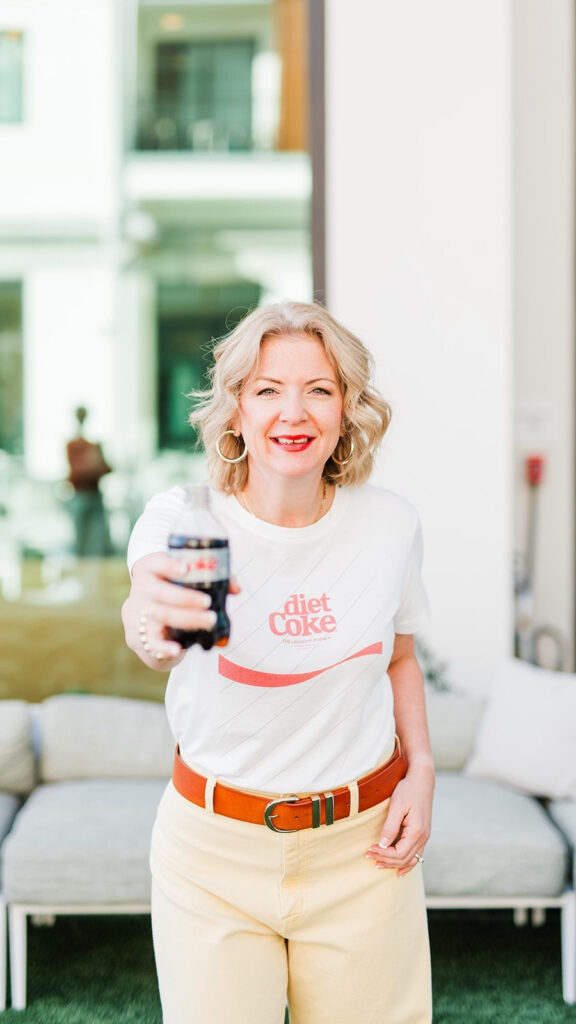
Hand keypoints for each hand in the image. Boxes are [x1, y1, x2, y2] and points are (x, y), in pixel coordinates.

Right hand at [121, 552, 239, 669]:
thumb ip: (209, 578)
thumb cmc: (171, 589)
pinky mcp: (139, 636)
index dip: (169, 565)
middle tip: (207, 602)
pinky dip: (165, 647)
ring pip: (159, 616)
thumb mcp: (182, 578)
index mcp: (150, 569)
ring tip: (209, 621)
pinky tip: (177, 649)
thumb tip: (236, 588)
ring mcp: (138, 613)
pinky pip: (152, 642)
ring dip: (185, 619)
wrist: (142, 611)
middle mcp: (141, 589)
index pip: (156, 563)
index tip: (186, 568)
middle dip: (185, 598)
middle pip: (160, 592)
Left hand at [365, 765, 433, 876]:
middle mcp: (424, 837)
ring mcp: (425, 836)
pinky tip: (399, 871)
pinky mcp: (423, 833)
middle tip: (368, 856)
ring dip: (394, 864)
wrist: (422, 778)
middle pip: (404, 859)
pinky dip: (407, 864)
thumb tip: (382, 845)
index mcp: (417, 831)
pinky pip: (416, 854)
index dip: (383, 854)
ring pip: (411, 860)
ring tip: (378, 863)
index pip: (399, 853)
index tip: (369, 850)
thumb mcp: (397, 806)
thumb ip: (390, 827)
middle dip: (386, 860)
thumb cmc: (408, 789)